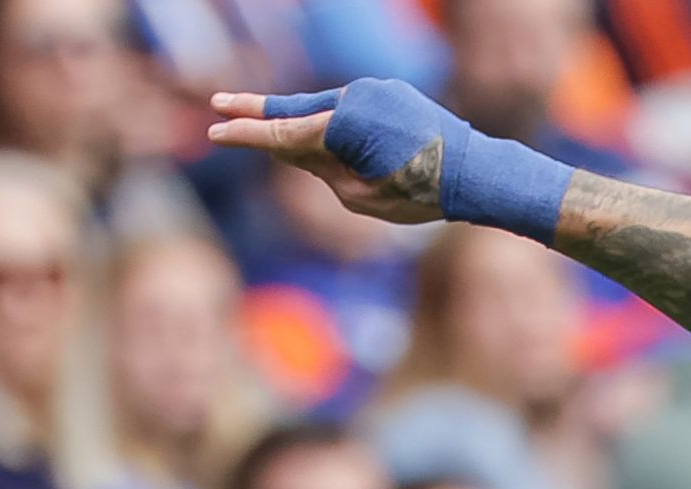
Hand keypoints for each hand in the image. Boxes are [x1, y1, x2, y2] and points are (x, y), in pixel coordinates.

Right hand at [209, 89, 443, 224]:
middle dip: (256, 109)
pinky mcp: (390, 92)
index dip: (247, 135)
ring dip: (304, 125)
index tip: (216, 131)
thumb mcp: (360, 195)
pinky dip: (337, 124)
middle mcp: (356, 97)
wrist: (474, 171)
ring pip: (326, 110)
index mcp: (345, 124)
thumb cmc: (419, 192)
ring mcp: (375, 90)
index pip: (284, 133)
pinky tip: (330, 139)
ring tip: (277, 133)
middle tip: (220, 103)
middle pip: (297, 109)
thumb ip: (322, 170)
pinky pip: (352, 109)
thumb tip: (301, 149)